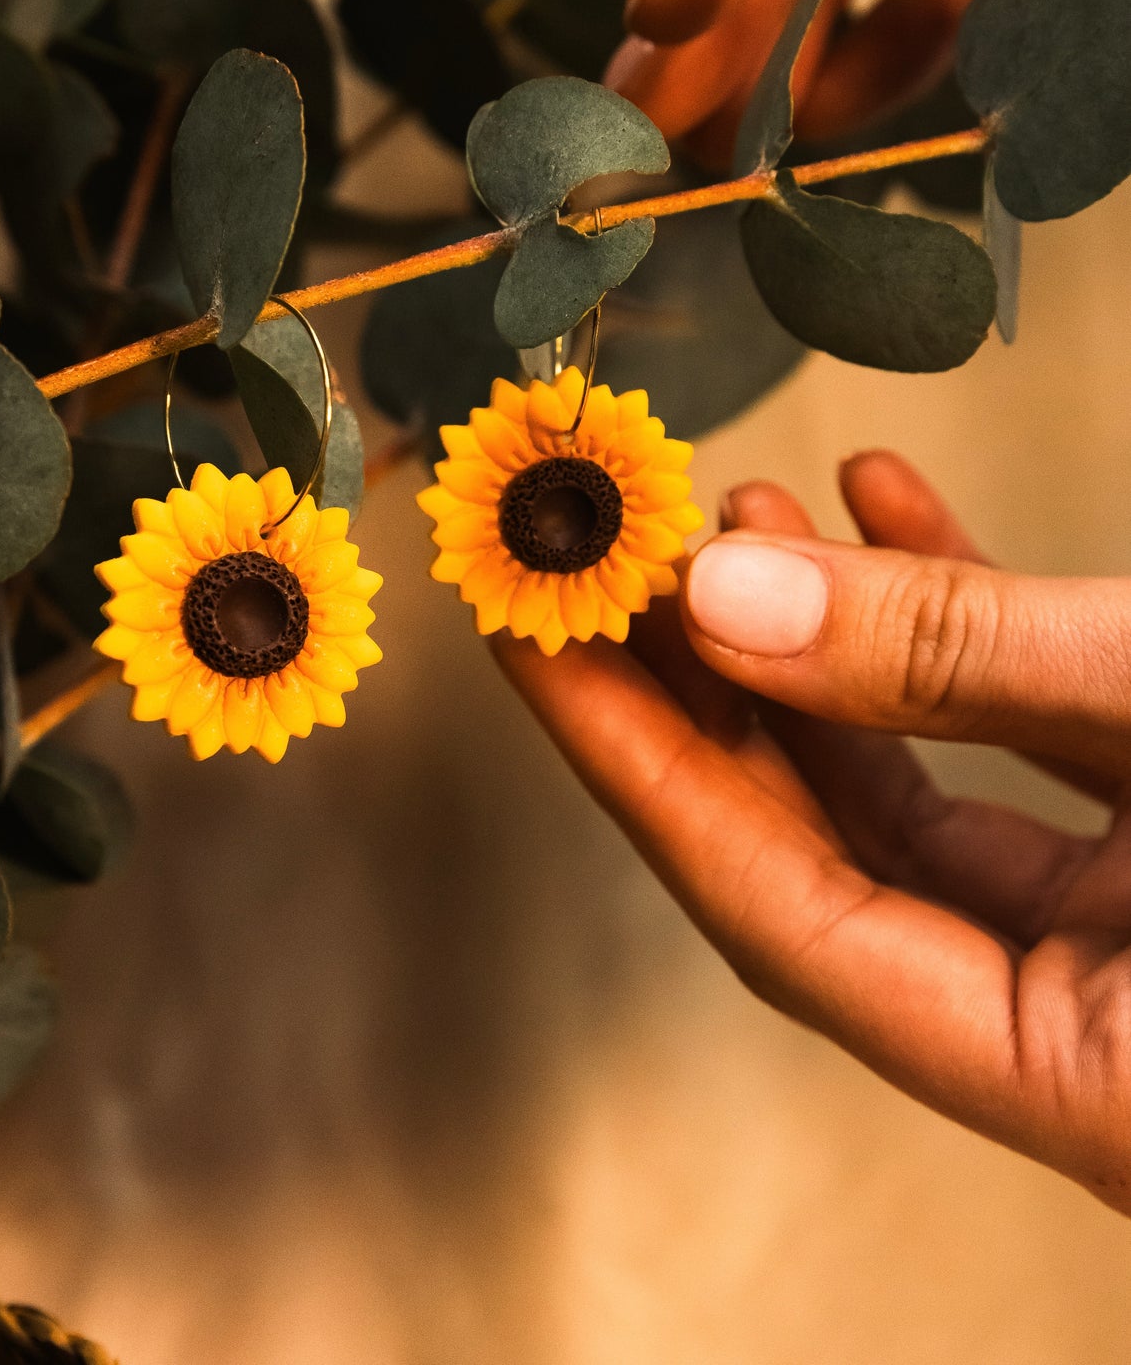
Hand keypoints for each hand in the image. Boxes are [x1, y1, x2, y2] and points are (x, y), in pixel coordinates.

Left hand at [494, 451, 1130, 1210]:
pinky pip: (1011, 761)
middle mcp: (1084, 1040)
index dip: (635, 761)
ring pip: (905, 798)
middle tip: (600, 563)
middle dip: (705, 685)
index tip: (524, 638)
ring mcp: (1118, 957)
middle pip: (819, 855)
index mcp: (1091, 1083)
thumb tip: (726, 598)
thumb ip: (954, 658)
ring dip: (817, 643)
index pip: (776, 916)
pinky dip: (949, 633)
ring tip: (740, 515)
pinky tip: (887, 513)